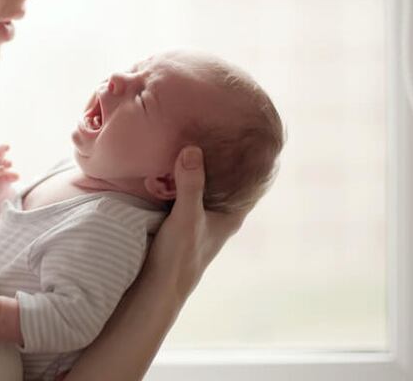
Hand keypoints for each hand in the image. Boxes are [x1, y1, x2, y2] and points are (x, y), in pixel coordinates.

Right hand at [143, 146, 247, 298]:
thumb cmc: (180, 256)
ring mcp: (201, 215)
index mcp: (232, 215)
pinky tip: (172, 159)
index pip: (253, 183)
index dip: (255, 160)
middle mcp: (220, 213)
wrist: (156, 286)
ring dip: (200, 165)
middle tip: (219, 126)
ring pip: (206, 183)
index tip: (253, 135)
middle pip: (228, 179)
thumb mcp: (186, 217)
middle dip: (223, 156)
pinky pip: (186, 189)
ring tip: (196, 134)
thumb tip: (192, 149)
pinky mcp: (181, 217)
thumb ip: (190, 184)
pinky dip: (182, 175)